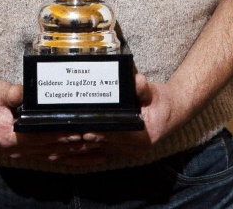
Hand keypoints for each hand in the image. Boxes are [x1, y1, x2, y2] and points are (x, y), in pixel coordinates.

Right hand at [0, 78, 104, 164]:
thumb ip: (13, 92)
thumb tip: (27, 89)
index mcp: (9, 136)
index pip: (40, 137)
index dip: (60, 135)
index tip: (80, 131)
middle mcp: (16, 149)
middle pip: (51, 149)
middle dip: (75, 144)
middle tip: (98, 138)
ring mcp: (21, 152)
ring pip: (54, 156)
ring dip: (76, 154)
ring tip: (98, 150)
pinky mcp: (26, 150)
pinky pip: (51, 157)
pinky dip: (69, 158)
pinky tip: (84, 157)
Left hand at [37, 74, 185, 168]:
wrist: (173, 112)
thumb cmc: (162, 102)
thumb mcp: (155, 92)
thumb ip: (144, 89)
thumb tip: (137, 81)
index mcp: (142, 137)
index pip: (116, 135)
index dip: (99, 132)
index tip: (82, 129)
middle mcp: (133, 148)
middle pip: (103, 144)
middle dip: (83, 139)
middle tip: (63, 134)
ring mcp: (126, 150)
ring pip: (98, 150)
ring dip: (80, 148)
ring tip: (59, 144)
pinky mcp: (120, 148)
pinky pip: (99, 150)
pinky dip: (85, 149)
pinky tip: (69, 147)